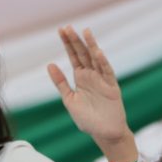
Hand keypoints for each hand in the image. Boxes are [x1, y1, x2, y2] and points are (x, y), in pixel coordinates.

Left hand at [47, 26, 135, 161]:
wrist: (104, 133)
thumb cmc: (87, 119)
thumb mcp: (69, 99)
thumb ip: (60, 82)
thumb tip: (50, 64)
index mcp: (81, 78)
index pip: (74, 56)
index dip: (68, 43)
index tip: (61, 30)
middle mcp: (92, 75)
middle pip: (83, 54)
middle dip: (75, 41)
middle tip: (67, 27)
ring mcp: (102, 80)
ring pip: (96, 59)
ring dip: (91, 46)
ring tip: (85, 31)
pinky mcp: (112, 87)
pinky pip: (107, 72)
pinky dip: (102, 62)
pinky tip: (97, 52)